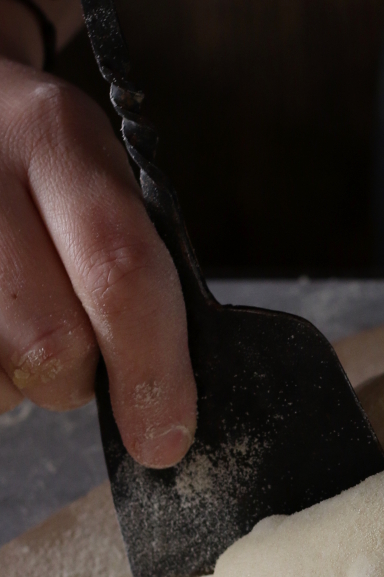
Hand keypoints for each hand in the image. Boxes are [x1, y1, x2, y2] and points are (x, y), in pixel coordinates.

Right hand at [0, 0, 195, 464]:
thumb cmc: (33, 157)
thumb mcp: (93, 170)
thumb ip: (130, 261)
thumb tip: (172, 395)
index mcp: (57, 136)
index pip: (123, 273)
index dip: (154, 372)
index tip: (167, 439)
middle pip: (49, 341)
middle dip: (77, 381)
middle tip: (80, 366)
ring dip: (17, 382)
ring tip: (18, 330)